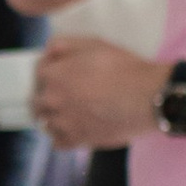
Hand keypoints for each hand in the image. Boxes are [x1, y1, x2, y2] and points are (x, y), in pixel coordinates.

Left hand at [35, 36, 166, 149]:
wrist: (148, 98)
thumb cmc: (124, 68)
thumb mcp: (95, 44)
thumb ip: (66, 44)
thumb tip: (48, 50)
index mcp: (55, 75)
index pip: (38, 73)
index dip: (50, 70)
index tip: (61, 72)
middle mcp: (53, 100)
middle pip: (36, 100)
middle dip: (46, 96)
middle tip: (64, 94)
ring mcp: (63, 123)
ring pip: (45, 122)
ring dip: (53, 117)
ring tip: (69, 113)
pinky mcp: (77, 141)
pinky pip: (57, 142)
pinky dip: (62, 136)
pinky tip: (74, 128)